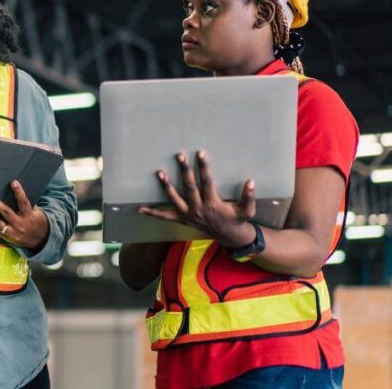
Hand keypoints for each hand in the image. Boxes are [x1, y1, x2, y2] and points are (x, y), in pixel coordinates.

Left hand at [0, 181, 49, 249]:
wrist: (40, 241)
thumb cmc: (37, 222)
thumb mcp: (37, 213)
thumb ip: (27, 205)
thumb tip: (17, 191)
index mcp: (29, 215)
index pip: (23, 202)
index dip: (19, 192)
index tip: (13, 182)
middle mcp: (20, 224)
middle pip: (7, 213)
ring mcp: (13, 232)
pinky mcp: (7, 237)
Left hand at [138, 151, 257, 248]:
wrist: (230, 237)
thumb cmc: (239, 220)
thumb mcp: (247, 210)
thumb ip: (249, 197)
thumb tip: (250, 182)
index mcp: (213, 204)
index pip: (207, 182)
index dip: (204, 168)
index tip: (200, 153)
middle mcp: (198, 209)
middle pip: (189, 188)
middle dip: (184, 171)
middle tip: (179, 156)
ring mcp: (188, 215)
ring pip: (174, 200)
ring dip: (166, 186)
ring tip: (159, 173)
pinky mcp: (182, 220)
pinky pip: (165, 217)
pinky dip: (153, 213)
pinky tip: (140, 208)